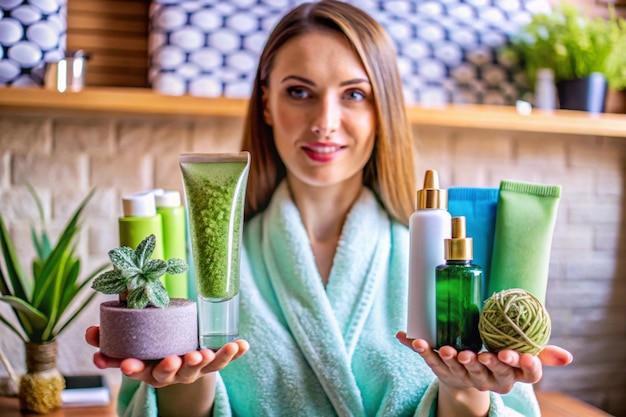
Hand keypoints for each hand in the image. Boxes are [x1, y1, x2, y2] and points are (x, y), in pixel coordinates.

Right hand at [85, 326, 248, 387]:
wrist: (179, 362)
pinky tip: (243, 344)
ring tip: (203, 353)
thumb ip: (108, 340)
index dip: (131, 368)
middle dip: (169, 367)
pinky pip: (225, 359)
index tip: (127, 364)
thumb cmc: (151, 349)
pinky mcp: (212, 363)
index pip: (138, 371)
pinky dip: (234, 353)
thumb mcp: (129, 347)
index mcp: (149, 369)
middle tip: (171, 359)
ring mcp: (193, 369)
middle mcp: (172, 372)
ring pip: (199, 369)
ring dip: (202, 361)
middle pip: (170, 374)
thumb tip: (90, 332)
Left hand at [396, 331, 571, 393]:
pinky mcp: (441, 368)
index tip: (510, 353)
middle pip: (484, 372)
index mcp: (507, 374)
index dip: (514, 364)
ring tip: (443, 348)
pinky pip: (429, 359)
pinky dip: (418, 347)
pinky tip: (408, 336)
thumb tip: (568, 358)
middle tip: (476, 354)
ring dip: (447, 358)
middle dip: (479, 363)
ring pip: (454, 368)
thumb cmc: (499, 359)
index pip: (517, 372)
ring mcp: (461, 374)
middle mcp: (485, 378)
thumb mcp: (521, 359)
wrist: (468, 376)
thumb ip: (541, 354)